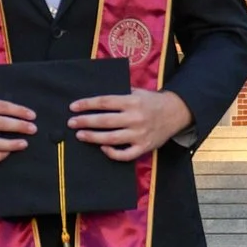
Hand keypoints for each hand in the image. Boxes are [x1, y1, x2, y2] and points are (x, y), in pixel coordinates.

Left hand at [69, 87, 191, 163]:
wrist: (175, 113)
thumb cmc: (152, 101)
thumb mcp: (138, 91)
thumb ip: (120, 93)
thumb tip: (97, 97)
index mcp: (132, 102)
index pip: (105, 102)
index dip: (87, 104)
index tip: (73, 107)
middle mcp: (135, 118)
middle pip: (105, 121)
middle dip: (85, 122)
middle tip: (71, 123)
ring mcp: (139, 134)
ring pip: (112, 138)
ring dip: (93, 137)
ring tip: (80, 135)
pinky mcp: (144, 147)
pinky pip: (125, 155)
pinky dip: (113, 153)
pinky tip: (103, 148)